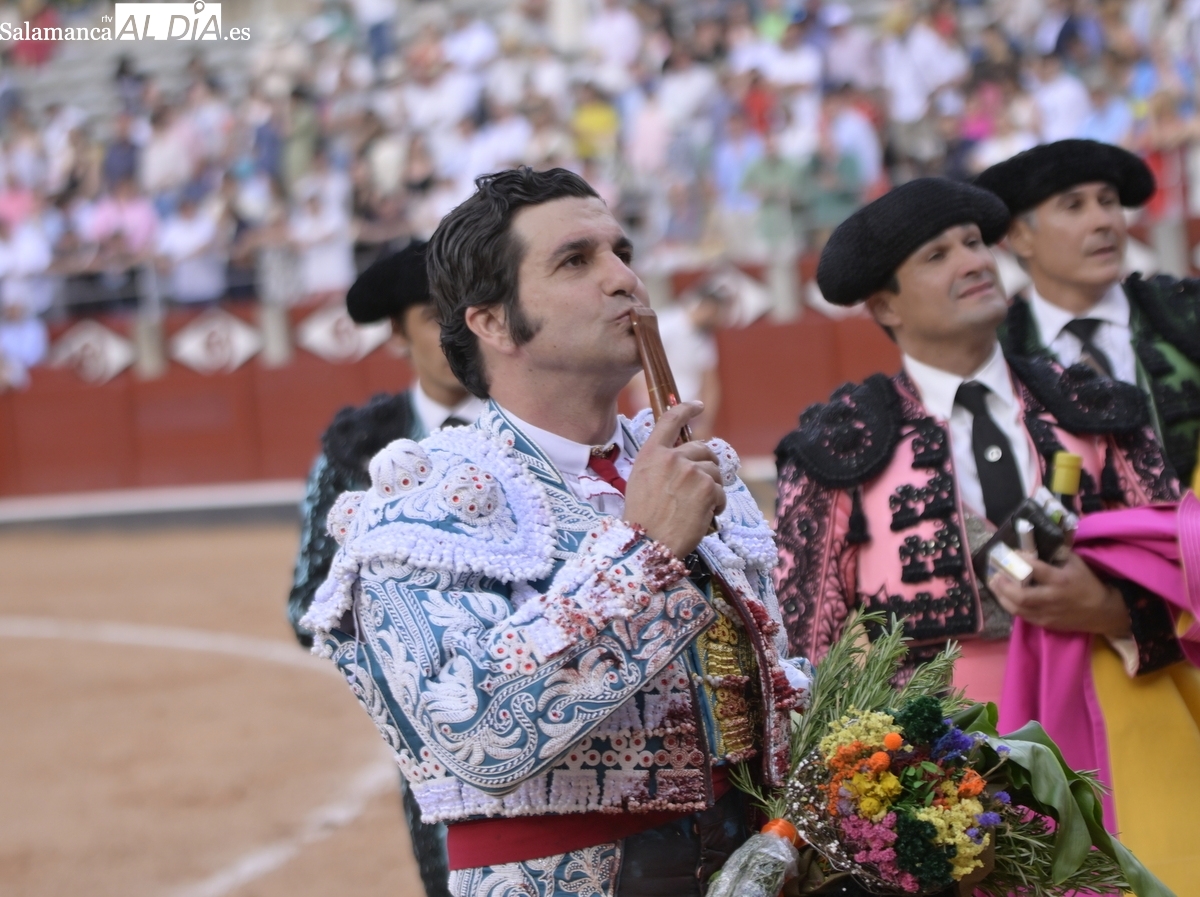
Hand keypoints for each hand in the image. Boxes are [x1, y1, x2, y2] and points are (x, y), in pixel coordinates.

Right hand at [623, 402, 725, 558]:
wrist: (647, 544)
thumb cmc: (642, 520)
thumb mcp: (640, 482)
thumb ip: (660, 465)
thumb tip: (683, 460)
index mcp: (651, 454)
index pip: (670, 420)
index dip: (686, 409)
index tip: (697, 405)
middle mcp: (671, 457)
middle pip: (702, 448)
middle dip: (707, 464)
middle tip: (703, 484)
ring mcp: (691, 471)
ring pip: (715, 471)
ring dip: (712, 489)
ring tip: (699, 508)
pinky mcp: (707, 488)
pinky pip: (721, 492)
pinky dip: (717, 506)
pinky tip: (703, 517)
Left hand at [988, 551, 1131, 638]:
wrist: (1101, 611)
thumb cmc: (1087, 583)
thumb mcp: (1076, 563)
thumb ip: (1056, 554)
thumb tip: (1033, 544)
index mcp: (1060, 580)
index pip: (1036, 569)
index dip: (1020, 560)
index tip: (1011, 553)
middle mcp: (1052, 598)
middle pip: (1021, 596)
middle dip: (1004, 585)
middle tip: (995, 575)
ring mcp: (1048, 613)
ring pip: (1018, 609)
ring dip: (1002, 597)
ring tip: (994, 585)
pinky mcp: (1046, 623)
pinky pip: (1023, 616)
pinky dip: (1011, 606)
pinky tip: (1005, 597)